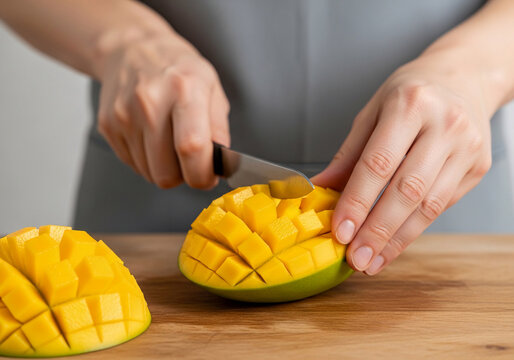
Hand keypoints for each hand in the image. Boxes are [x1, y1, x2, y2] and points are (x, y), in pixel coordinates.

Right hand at [97, 34, 229, 188]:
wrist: (133, 49)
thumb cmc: (178, 69)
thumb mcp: (212, 87)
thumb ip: (219, 128)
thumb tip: (220, 164)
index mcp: (184, 89)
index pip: (191, 148)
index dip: (202, 174)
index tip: (208, 176)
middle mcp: (150, 102)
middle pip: (166, 173)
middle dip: (184, 176)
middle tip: (191, 160)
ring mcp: (124, 115)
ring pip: (149, 174)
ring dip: (165, 168)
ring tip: (170, 141)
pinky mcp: (108, 126)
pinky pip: (133, 165)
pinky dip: (147, 160)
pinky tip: (153, 137)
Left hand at [313, 54, 492, 274]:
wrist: (462, 78)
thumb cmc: (410, 94)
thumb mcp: (371, 113)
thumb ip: (348, 155)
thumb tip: (318, 191)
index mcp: (409, 105)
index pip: (378, 163)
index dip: (357, 201)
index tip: (340, 231)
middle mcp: (444, 125)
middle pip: (407, 189)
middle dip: (378, 230)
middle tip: (356, 259)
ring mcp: (466, 147)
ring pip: (429, 205)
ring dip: (397, 239)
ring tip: (372, 261)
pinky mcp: (478, 166)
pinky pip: (442, 205)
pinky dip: (415, 229)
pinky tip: (393, 244)